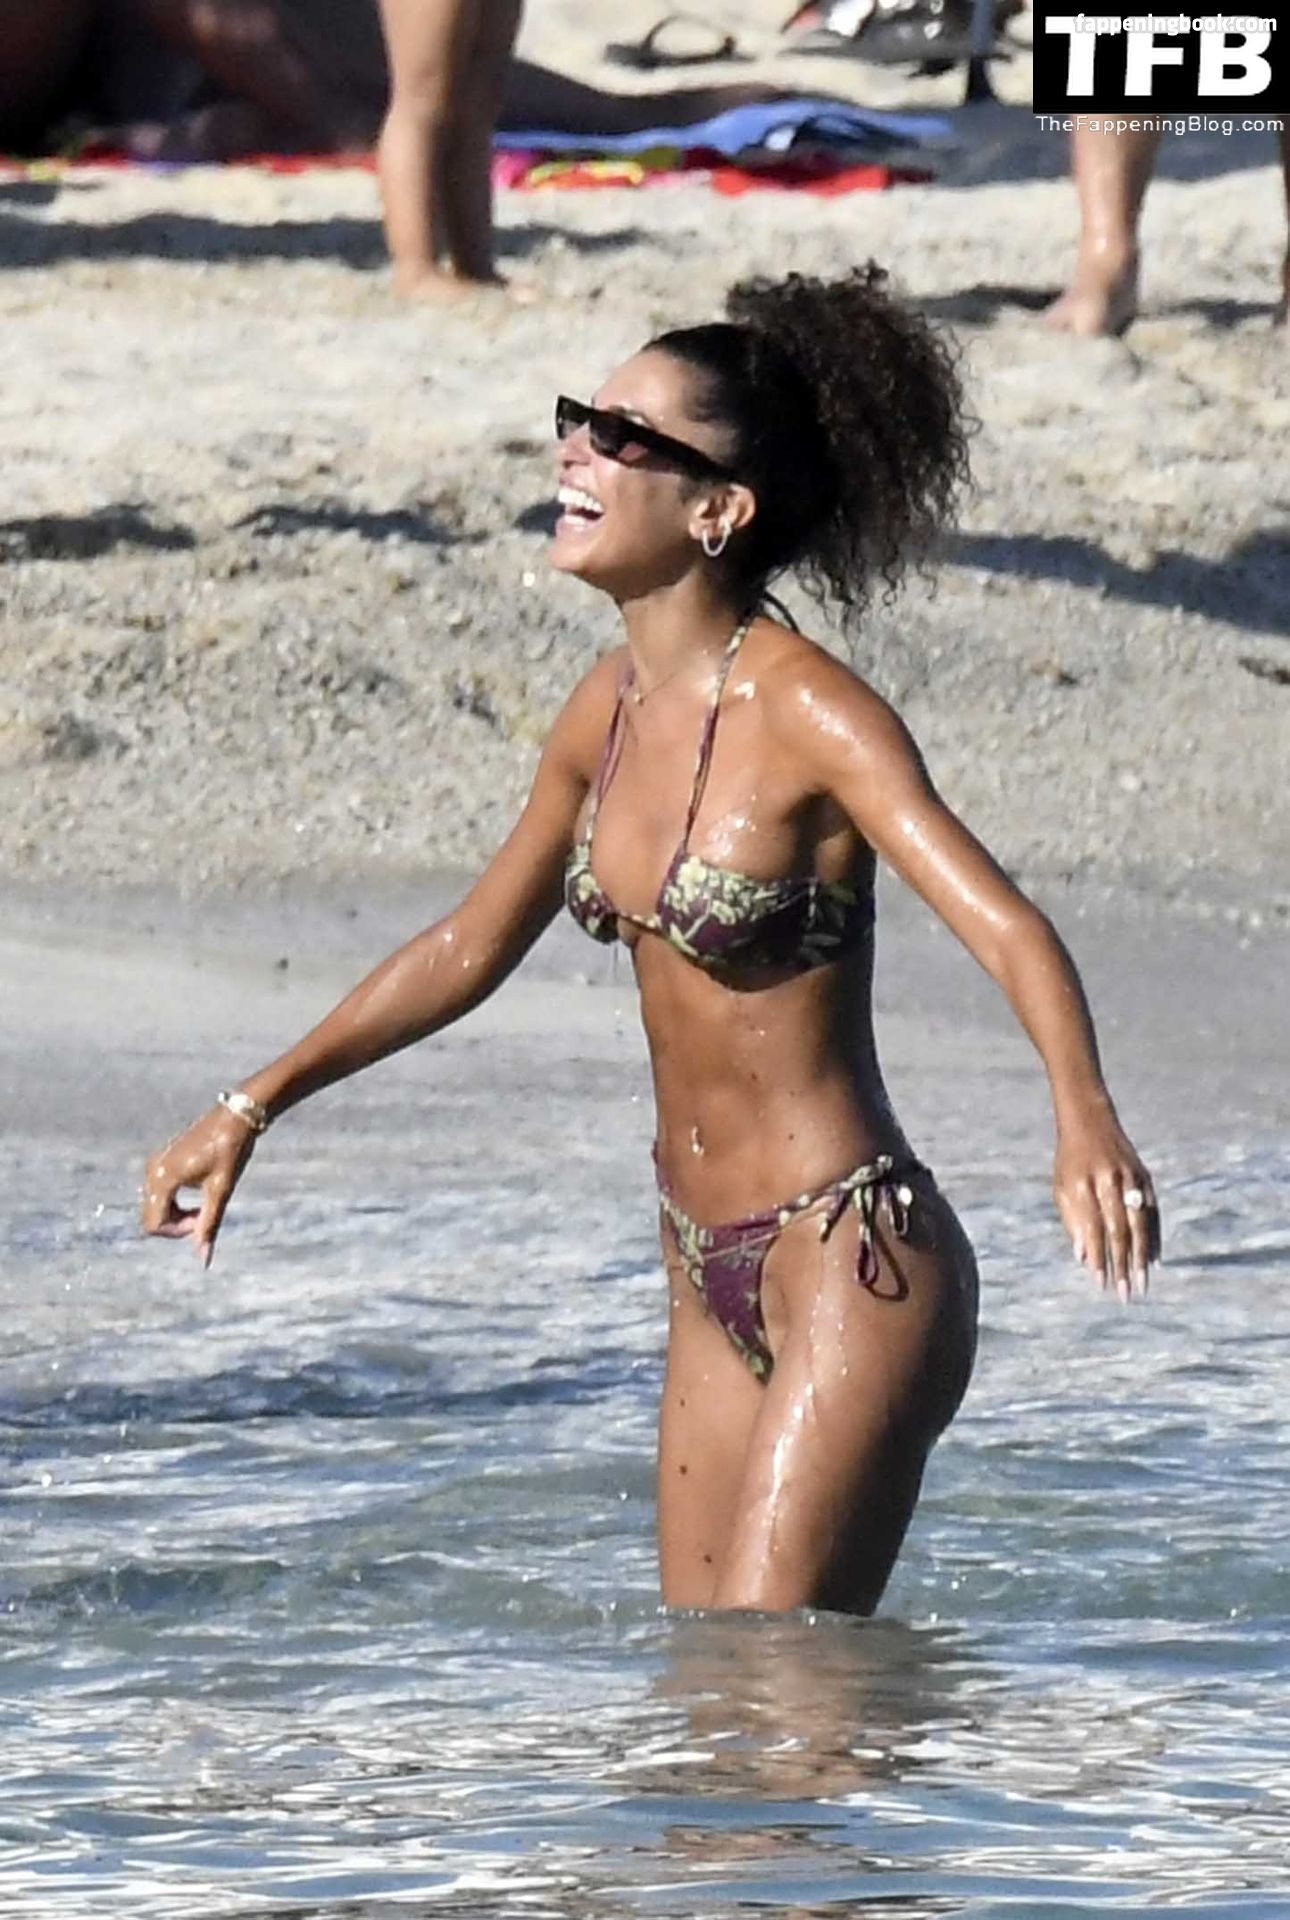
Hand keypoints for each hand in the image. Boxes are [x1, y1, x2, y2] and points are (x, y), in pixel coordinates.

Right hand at [141, 1108, 256, 1268]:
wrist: (235, 1118)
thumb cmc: (230, 1152)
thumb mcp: (221, 1190)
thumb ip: (209, 1225)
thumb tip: (203, 1259)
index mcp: (163, 1178)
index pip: (154, 1224)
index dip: (178, 1232)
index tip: (203, 1219)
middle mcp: (152, 1171)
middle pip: (151, 1218)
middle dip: (176, 1225)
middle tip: (205, 1214)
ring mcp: (154, 1165)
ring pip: (154, 1207)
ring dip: (176, 1215)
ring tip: (204, 1204)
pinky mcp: (161, 1162)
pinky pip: (159, 1194)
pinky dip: (175, 1203)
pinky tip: (199, 1193)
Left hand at [1054, 1116, 1159, 1301]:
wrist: (1090, 1120)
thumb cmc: (1070, 1160)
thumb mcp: (1062, 1187)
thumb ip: (1072, 1222)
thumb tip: (1084, 1258)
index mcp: (1083, 1185)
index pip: (1092, 1230)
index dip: (1098, 1258)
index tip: (1100, 1284)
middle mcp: (1109, 1182)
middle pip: (1118, 1231)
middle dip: (1122, 1265)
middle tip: (1125, 1293)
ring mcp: (1131, 1178)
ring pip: (1139, 1224)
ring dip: (1141, 1257)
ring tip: (1141, 1283)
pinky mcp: (1145, 1176)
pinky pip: (1152, 1212)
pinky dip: (1153, 1236)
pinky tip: (1153, 1259)